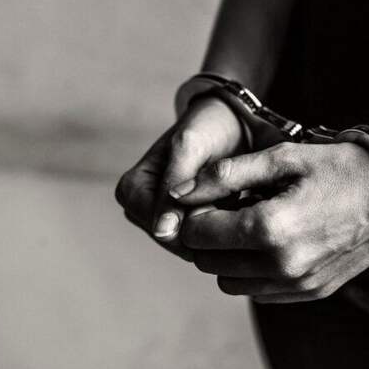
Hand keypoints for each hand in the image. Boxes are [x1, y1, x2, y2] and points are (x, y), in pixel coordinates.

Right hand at [115, 97, 245, 260]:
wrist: (228, 123)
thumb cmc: (207, 128)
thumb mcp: (189, 147)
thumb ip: (173, 185)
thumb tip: (162, 231)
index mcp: (130, 190)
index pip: (163, 231)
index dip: (200, 222)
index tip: (229, 198)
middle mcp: (138, 209)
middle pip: (178, 242)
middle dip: (211, 225)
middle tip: (238, 197)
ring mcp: (159, 220)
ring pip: (193, 245)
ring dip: (220, 226)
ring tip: (238, 198)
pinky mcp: (181, 226)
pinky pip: (204, 242)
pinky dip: (225, 227)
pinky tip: (238, 207)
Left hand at [171, 141, 368, 302]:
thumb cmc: (340, 169)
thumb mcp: (282, 158)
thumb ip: (225, 175)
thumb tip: (179, 192)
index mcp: (271, 228)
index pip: (199, 234)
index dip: (195, 213)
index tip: (211, 197)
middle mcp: (282, 265)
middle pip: (208, 263)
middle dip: (207, 236)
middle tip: (227, 210)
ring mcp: (297, 284)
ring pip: (229, 283)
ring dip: (226, 257)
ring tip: (248, 227)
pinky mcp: (310, 292)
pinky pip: (259, 291)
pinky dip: (251, 271)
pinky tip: (270, 243)